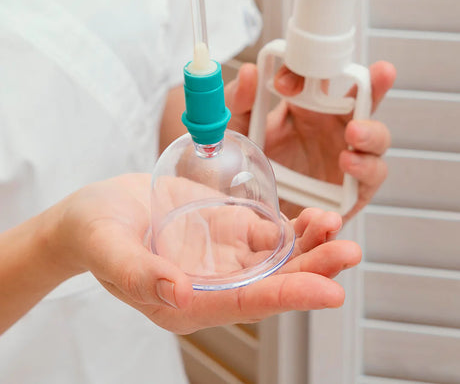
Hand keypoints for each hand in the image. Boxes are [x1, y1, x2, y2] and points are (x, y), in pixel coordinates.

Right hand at [49, 174, 360, 334]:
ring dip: (310, 246)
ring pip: (277, 259)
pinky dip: (294, 227)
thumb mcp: (107, 248)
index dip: (287, 297)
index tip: (327, 291)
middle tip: (348, 252)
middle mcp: (213, 284)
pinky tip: (314, 216)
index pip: (245, 303)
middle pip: (272, 282)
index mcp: (186, 302)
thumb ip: (138, 272)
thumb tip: (178, 292)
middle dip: (313, 269)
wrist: (98, 210)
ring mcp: (223, 257)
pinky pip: (268, 234)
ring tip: (335, 224)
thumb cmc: (94, 231)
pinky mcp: (227, 230)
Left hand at [225, 61, 395, 221]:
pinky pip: (371, 175)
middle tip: (382, 72)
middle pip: (363, 99)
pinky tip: (346, 163)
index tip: (285, 84)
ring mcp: (346, 156)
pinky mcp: (353, 190)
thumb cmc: (246, 168)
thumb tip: (249, 71)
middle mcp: (332, 128)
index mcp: (305, 107)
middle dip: (375, 84)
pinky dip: (365, 167)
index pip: (319, 78)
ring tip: (354, 133)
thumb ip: (239, 101)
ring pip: (376, 136)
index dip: (310, 74)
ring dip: (371, 131)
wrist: (250, 218)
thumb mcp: (237, 131)